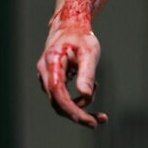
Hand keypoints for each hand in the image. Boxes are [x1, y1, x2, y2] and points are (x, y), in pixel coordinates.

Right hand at [36, 7, 107, 128]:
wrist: (70, 26)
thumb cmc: (81, 37)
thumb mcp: (89, 52)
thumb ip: (86, 74)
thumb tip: (85, 96)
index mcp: (51, 64)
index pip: (59, 95)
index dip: (74, 110)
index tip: (90, 121)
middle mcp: (45, 74)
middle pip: (59, 104)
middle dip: (80, 114)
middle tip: (101, 120)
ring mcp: (47, 79)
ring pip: (62, 102)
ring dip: (81, 105)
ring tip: (97, 88)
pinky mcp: (53, 82)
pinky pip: (63, 97)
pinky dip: (78, 99)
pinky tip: (92, 88)